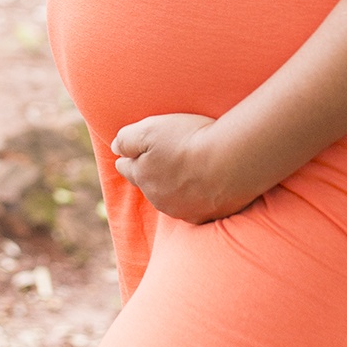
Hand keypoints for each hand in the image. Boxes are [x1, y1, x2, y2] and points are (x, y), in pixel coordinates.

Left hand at [110, 112, 254, 223]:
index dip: (129, 156)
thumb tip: (116, 148)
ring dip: (175, 186)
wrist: (230, 161)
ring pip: (171, 198)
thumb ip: (126, 139)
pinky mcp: (206, 217)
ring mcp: (182, 210)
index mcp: (143, 176)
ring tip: (188, 171)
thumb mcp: (149, 129)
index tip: (134, 151)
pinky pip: (196, 207)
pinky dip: (198, 197)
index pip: (126, 167)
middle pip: (149, 185)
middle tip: (166, 158)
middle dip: (152, 173)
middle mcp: (158, 199)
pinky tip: (207, 185)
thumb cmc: (189, 140)